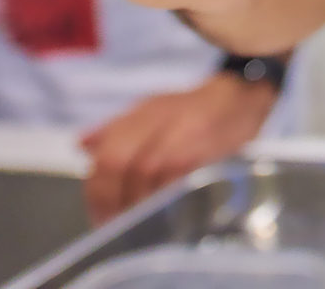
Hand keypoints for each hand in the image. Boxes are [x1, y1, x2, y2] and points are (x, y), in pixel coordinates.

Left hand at [80, 72, 277, 222]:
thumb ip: (116, 128)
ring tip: (134, 226)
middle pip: (122, 164)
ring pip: (147, 175)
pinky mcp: (208, 153)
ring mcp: (186, 138)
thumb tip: (81, 145)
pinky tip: (161, 214)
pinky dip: (164, 202)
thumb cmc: (195, 107)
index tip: (99, 213)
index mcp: (145, 113)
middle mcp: (162, 122)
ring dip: (136, 205)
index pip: (109, 154)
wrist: (243, 97)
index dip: (98, 189)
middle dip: (113, 200)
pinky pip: (178, 184)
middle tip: (112, 225)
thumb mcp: (153, 108)